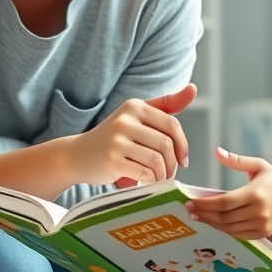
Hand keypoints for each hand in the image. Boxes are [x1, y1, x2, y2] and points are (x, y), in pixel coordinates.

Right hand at [72, 84, 195, 187]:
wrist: (78, 155)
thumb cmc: (114, 138)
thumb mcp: (137, 117)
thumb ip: (166, 105)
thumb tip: (193, 89)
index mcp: (135, 106)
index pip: (171, 124)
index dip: (183, 144)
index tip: (183, 160)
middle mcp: (125, 120)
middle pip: (166, 144)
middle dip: (173, 163)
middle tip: (169, 173)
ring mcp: (116, 140)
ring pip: (157, 160)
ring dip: (163, 175)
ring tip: (158, 179)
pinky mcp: (111, 160)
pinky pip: (144, 174)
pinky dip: (151, 182)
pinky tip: (146, 182)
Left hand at [185, 148, 271, 239]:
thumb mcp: (259, 166)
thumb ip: (237, 160)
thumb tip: (217, 152)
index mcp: (255, 193)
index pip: (224, 202)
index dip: (205, 204)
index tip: (190, 201)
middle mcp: (258, 211)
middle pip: (224, 217)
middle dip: (204, 214)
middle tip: (190, 210)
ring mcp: (261, 225)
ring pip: (229, 228)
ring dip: (212, 223)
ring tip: (199, 216)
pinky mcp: (263, 234)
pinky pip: (238, 234)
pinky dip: (225, 229)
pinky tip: (215, 223)